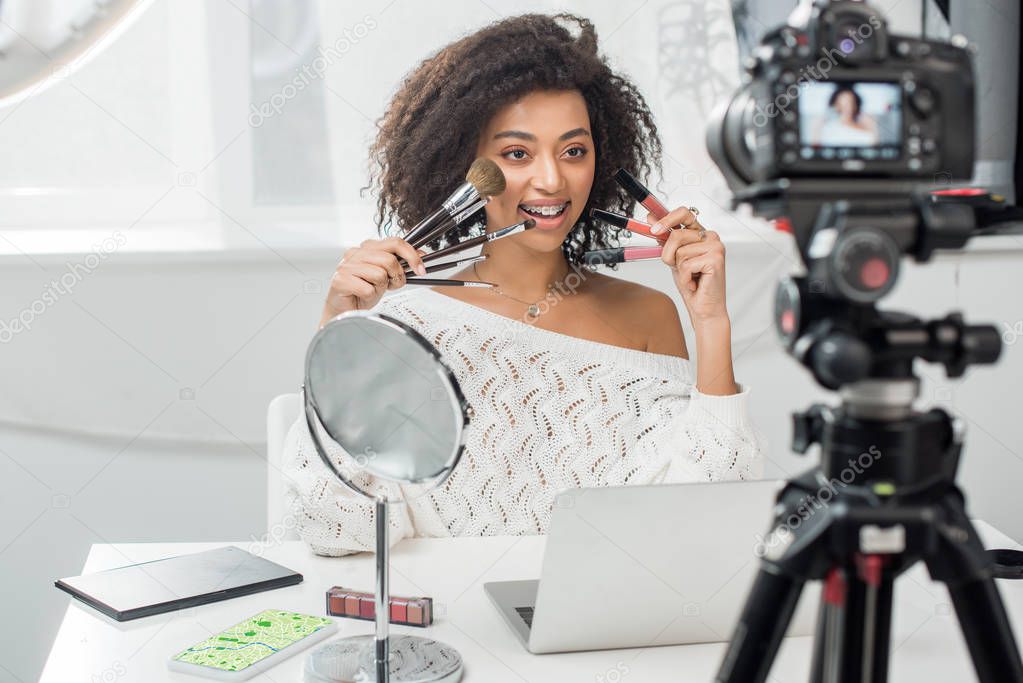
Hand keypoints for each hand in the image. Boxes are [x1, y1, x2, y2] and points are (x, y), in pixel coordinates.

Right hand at [321, 236, 426, 325]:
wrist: (345, 310)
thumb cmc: (364, 292)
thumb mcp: (388, 275)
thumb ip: (401, 263)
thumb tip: (421, 254)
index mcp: (368, 247)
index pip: (395, 242)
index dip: (412, 255)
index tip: (420, 269)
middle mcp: (356, 252)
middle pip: (390, 260)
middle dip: (396, 276)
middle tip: (390, 285)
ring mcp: (346, 265)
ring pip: (380, 274)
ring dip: (381, 287)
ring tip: (372, 290)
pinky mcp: (340, 280)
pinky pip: (368, 289)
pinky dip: (370, 297)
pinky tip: (363, 296)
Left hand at [649, 207, 728, 323]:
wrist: (704, 308)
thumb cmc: (691, 284)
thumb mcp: (674, 258)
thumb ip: (665, 238)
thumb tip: (650, 218)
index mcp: (701, 233)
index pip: (684, 213)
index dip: (667, 218)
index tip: (652, 228)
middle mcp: (711, 237)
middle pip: (677, 235)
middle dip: (669, 255)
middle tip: (677, 267)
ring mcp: (716, 247)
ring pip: (679, 251)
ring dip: (678, 268)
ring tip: (690, 276)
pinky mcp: (716, 259)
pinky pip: (685, 264)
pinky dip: (685, 277)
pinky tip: (695, 283)